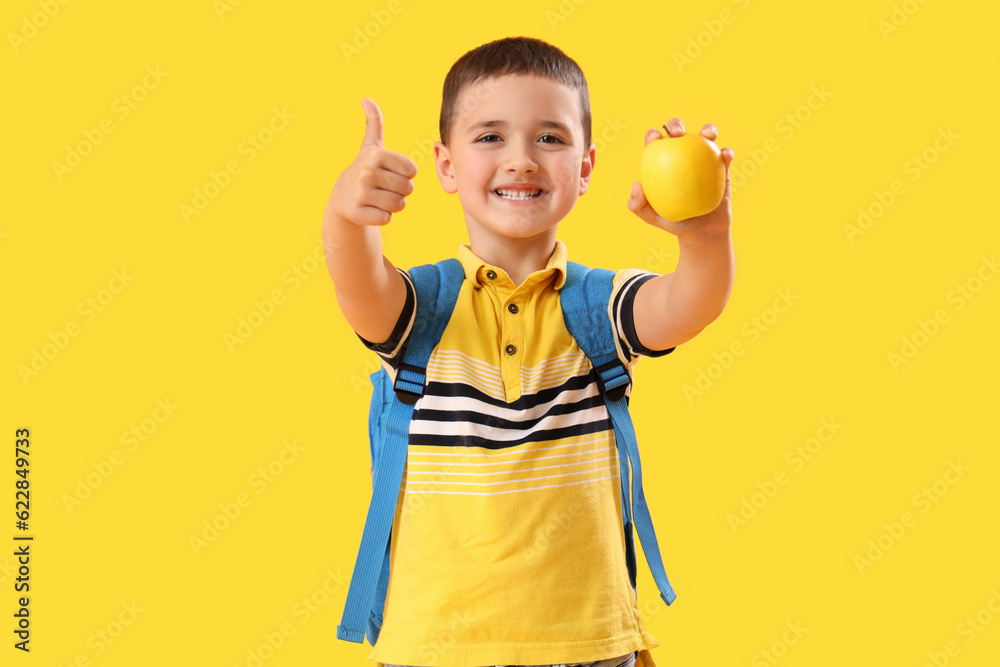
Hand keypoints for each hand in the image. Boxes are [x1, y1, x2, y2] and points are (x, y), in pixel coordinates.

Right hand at [328, 98, 417, 225]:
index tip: (389, 173)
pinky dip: (383, 217)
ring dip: (393, 205)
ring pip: (399, 205)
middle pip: (408, 189)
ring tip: (378, 198)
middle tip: (383, 188)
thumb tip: (366, 99)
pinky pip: (387, 218)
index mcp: (376, 156)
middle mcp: (367, 173)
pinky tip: (371, 209)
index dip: (405, 175)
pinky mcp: (358, 214)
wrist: (342, 197)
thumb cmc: (365, 169)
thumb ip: (374, 123)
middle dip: (400, 191)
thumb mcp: (370, 146)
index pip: (412, 171)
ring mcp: (361, 194)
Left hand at [627, 118, 733, 240]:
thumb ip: (638, 206)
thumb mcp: (653, 218)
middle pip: (679, 132)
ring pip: (706, 136)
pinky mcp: (722, 166)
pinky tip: (725, 156)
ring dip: (708, 130)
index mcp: (664, 163)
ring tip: (708, 136)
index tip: (655, 139)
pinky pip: (725, 155)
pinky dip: (726, 152)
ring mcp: (703, 159)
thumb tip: (636, 184)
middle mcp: (683, 156)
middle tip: (678, 134)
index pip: (656, 143)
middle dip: (676, 124)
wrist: (703, 232)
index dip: (653, 135)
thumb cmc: (675, 222)